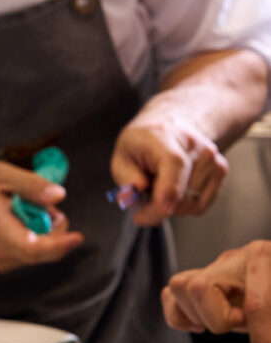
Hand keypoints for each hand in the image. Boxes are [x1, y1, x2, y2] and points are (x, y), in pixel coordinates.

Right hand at [0, 161, 83, 273]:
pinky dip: (32, 239)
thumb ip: (31, 185)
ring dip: (43, 235)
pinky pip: (24, 255)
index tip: (77, 236)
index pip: (36, 249)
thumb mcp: (0, 174)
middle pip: (40, 253)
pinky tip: (22, 220)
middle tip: (48, 207)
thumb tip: (59, 195)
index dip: (60, 244)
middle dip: (54, 232)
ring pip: (34, 255)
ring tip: (30, 209)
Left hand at [111, 113, 227, 225]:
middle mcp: (195, 146)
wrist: (171, 126)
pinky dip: (184, 205)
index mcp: (166, 137)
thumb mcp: (122, 155)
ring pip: (190, 204)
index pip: (174, 167)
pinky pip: (200, 205)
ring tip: (160, 186)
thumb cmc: (144, 143)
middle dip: (156, 208)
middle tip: (143, 198)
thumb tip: (138, 191)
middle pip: (181, 195)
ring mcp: (211, 158)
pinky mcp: (220, 170)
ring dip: (171, 206)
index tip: (141, 217)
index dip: (162, 197)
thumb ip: (126, 177)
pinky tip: (175, 189)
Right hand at [161, 241, 270, 342]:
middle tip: (242, 327)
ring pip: (180, 287)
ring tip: (225, 323)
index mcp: (262, 258)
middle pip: (200, 288)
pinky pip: (171, 296)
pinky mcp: (199, 282)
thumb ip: (270, 326)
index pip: (256, 304)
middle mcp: (233, 259)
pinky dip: (181, 316)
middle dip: (219, 319)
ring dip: (200, 315)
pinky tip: (204, 324)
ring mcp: (212, 269)